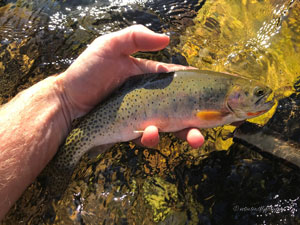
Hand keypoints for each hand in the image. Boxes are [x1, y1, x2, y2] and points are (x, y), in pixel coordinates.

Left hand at [57, 25, 203, 147]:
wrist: (67, 104)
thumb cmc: (86, 73)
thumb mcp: (108, 47)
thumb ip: (135, 38)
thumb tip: (168, 39)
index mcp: (149, 77)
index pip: (178, 80)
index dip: (196, 86)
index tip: (213, 92)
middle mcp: (150, 97)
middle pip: (182, 107)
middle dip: (199, 117)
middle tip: (210, 125)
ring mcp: (143, 116)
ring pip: (172, 127)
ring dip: (186, 133)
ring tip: (194, 139)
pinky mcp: (134, 132)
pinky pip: (149, 137)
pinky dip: (152, 137)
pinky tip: (148, 132)